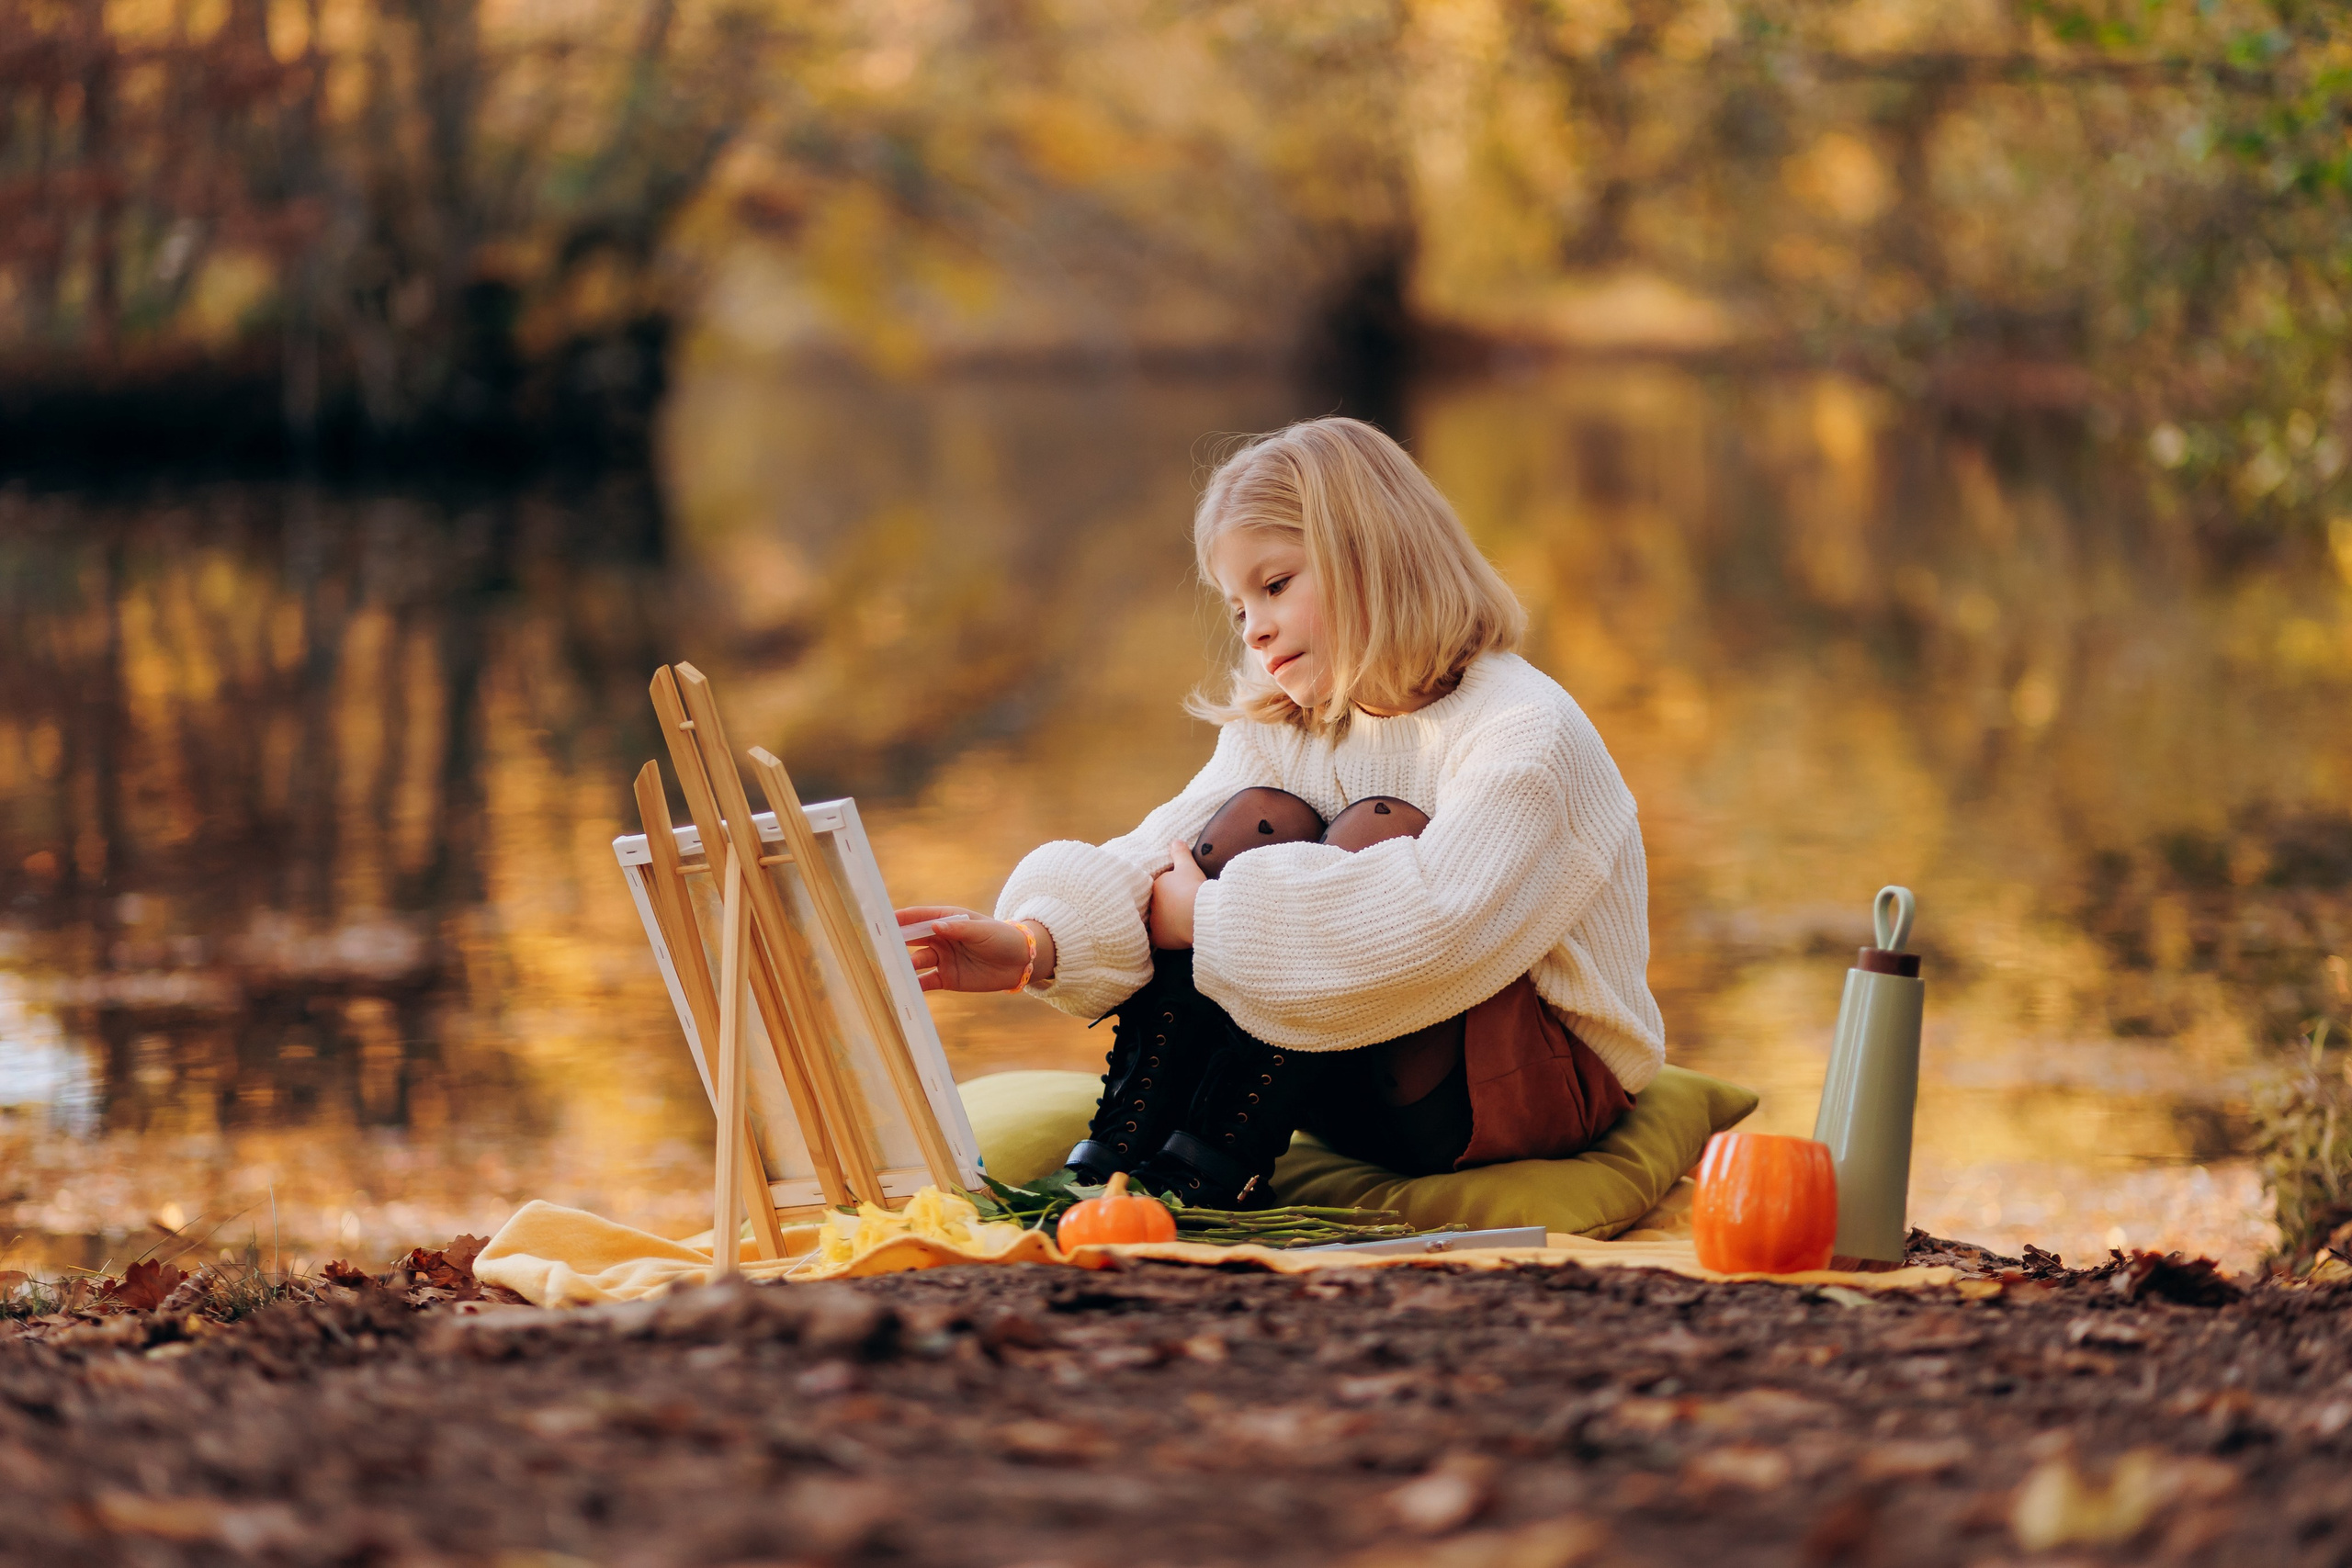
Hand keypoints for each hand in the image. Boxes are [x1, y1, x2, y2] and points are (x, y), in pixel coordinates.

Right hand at [895, 905, 1055, 992]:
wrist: (1020, 962)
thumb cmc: (1002, 938)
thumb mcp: (982, 930)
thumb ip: (959, 929)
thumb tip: (935, 925)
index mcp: (947, 919)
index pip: (918, 916)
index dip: (900, 918)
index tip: (881, 920)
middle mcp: (939, 938)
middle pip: (911, 940)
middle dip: (894, 943)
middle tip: (876, 947)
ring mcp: (941, 959)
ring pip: (915, 962)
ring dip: (902, 966)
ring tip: (890, 970)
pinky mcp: (945, 979)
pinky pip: (925, 982)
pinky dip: (913, 986)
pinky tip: (902, 990)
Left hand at [1148, 839, 1204, 949]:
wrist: (1202, 913)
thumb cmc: (1194, 888)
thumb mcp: (1188, 865)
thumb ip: (1180, 853)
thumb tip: (1175, 840)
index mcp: (1155, 887)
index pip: (1158, 888)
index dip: (1167, 890)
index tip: (1177, 892)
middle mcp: (1151, 905)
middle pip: (1156, 905)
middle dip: (1163, 905)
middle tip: (1177, 907)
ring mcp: (1154, 923)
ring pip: (1156, 922)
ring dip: (1163, 921)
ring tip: (1175, 922)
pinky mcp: (1160, 939)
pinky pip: (1159, 938)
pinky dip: (1164, 937)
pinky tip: (1171, 936)